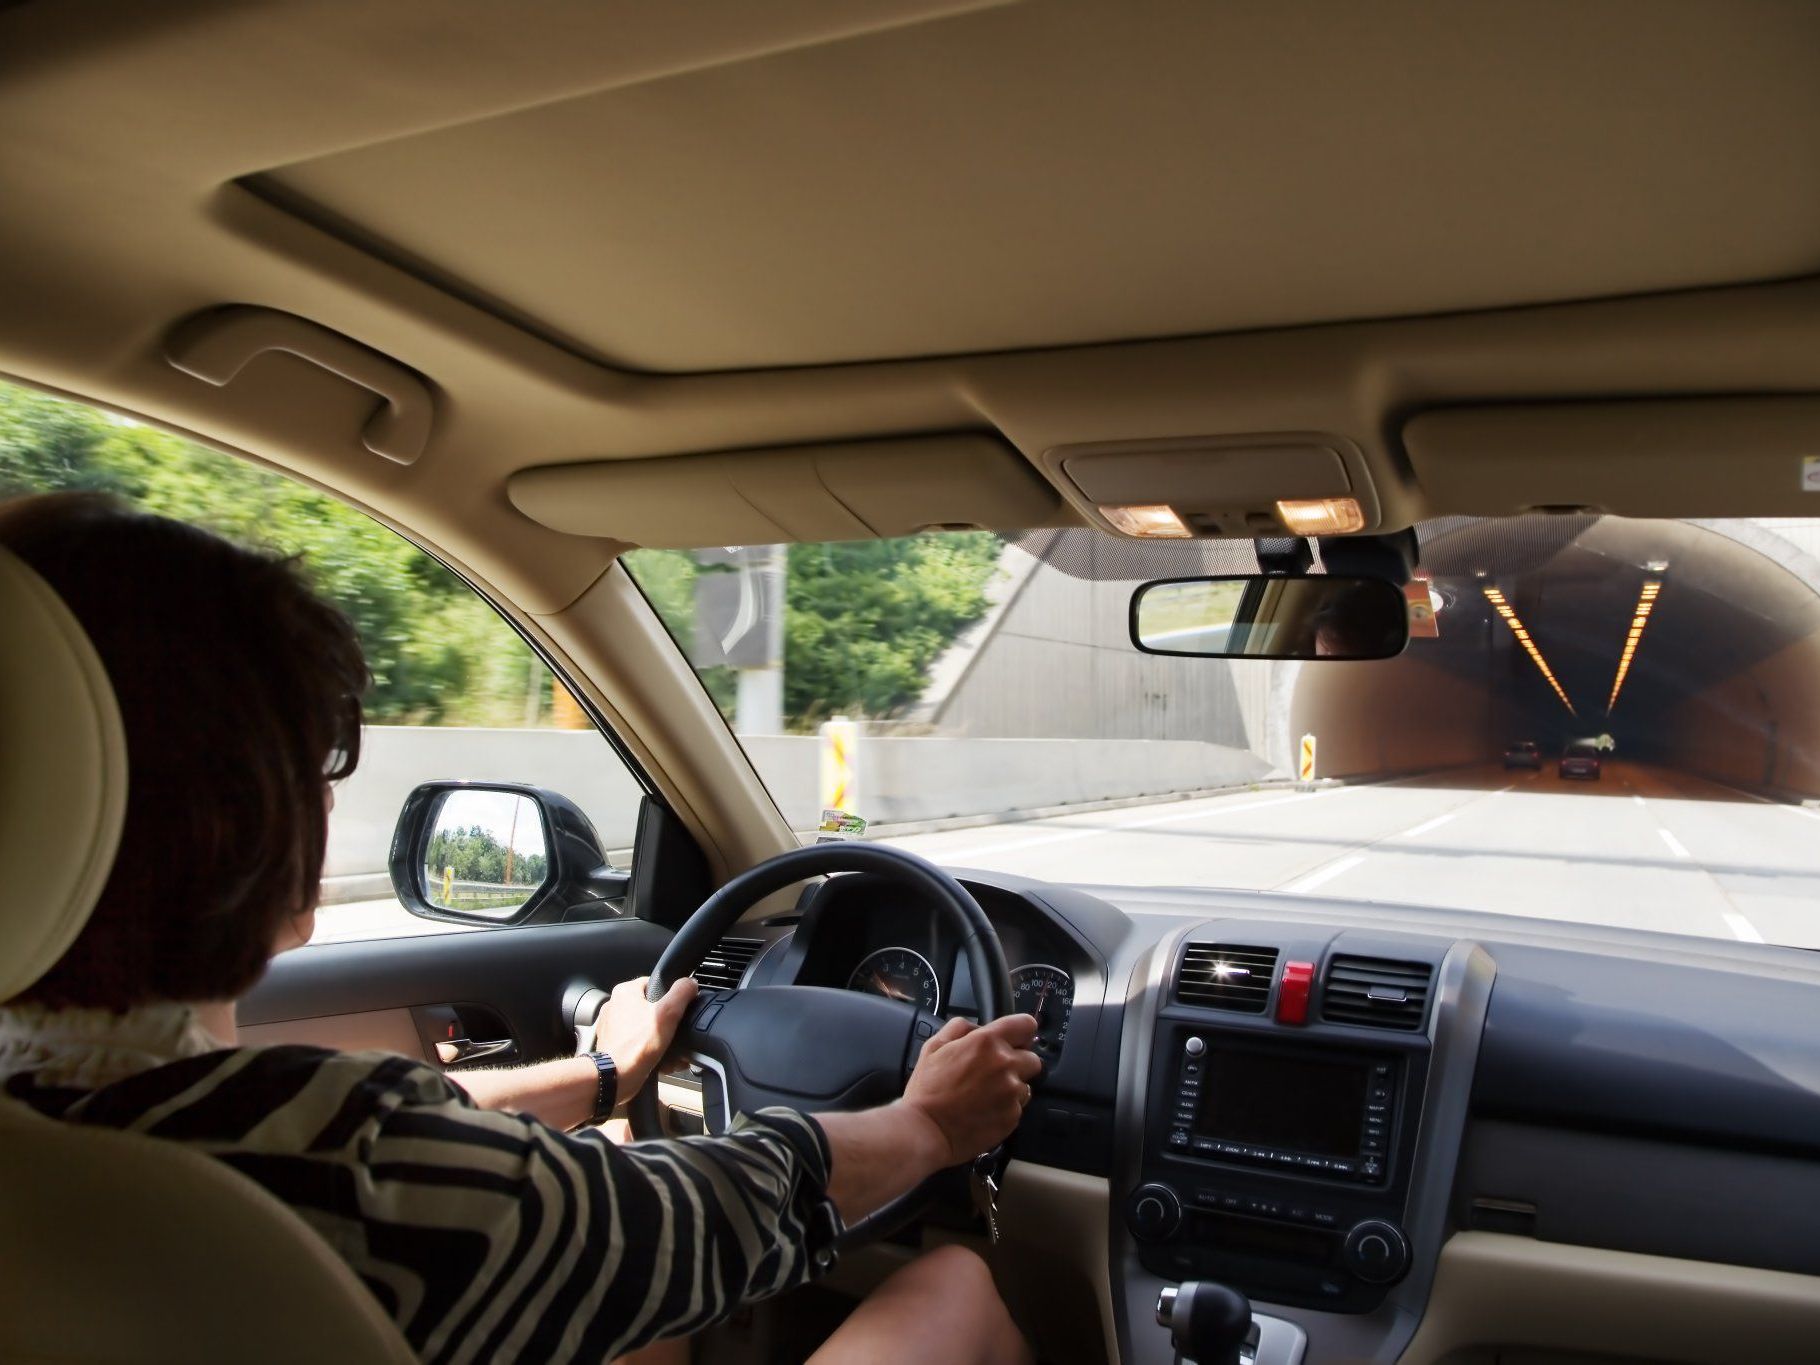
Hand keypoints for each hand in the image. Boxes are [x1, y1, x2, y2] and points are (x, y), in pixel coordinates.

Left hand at [591, 975, 697, 1097]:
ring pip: (642, 1026)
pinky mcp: (611, 1044)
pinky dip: (646, 1049)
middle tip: (674, 1033)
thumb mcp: (668, 1013)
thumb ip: (682, 992)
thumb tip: (690, 983)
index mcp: (625, 991)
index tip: (678, 1011)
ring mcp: (610, 1026)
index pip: (654, 983)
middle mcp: (614, 1005)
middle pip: (649, 1007)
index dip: (670, 996)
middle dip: (664, 1022)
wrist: (614, 1078)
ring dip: (657, 1037)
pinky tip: (657, 1059)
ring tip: (667, 1049)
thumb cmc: (637, 1046)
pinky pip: (634, 1042)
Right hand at [900, 1014, 1042, 1166]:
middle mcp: (1004, 1064)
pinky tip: (985, 1110)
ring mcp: (1011, 1092)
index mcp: (986, 1042)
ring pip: (1025, 1085)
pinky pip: (1018, 1107)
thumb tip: (978, 1027)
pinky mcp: (1013, 1116)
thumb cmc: (927, 1090)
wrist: (926, 1130)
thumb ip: (960, 1028)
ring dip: (1012, 1087)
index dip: (1021, 1031)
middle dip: (1018, 1063)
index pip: (1026, 1025)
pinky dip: (1006, 1107)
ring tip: (986, 1095)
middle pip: (1032, 1058)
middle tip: (995, 1072)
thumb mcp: (934, 1046)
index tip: (1016, 1039)